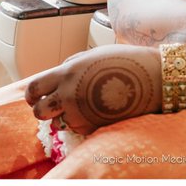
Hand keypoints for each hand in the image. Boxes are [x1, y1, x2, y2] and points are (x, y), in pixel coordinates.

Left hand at [24, 46, 160, 135]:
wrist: (154, 79)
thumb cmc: (126, 62)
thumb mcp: (93, 55)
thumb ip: (70, 66)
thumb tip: (56, 76)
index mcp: (67, 73)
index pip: (33, 89)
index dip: (32, 95)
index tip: (35, 97)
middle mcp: (69, 94)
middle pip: (38, 111)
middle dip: (43, 110)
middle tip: (53, 106)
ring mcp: (81, 113)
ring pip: (58, 124)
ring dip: (64, 118)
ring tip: (81, 107)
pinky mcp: (93, 127)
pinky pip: (77, 130)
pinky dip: (81, 124)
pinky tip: (95, 112)